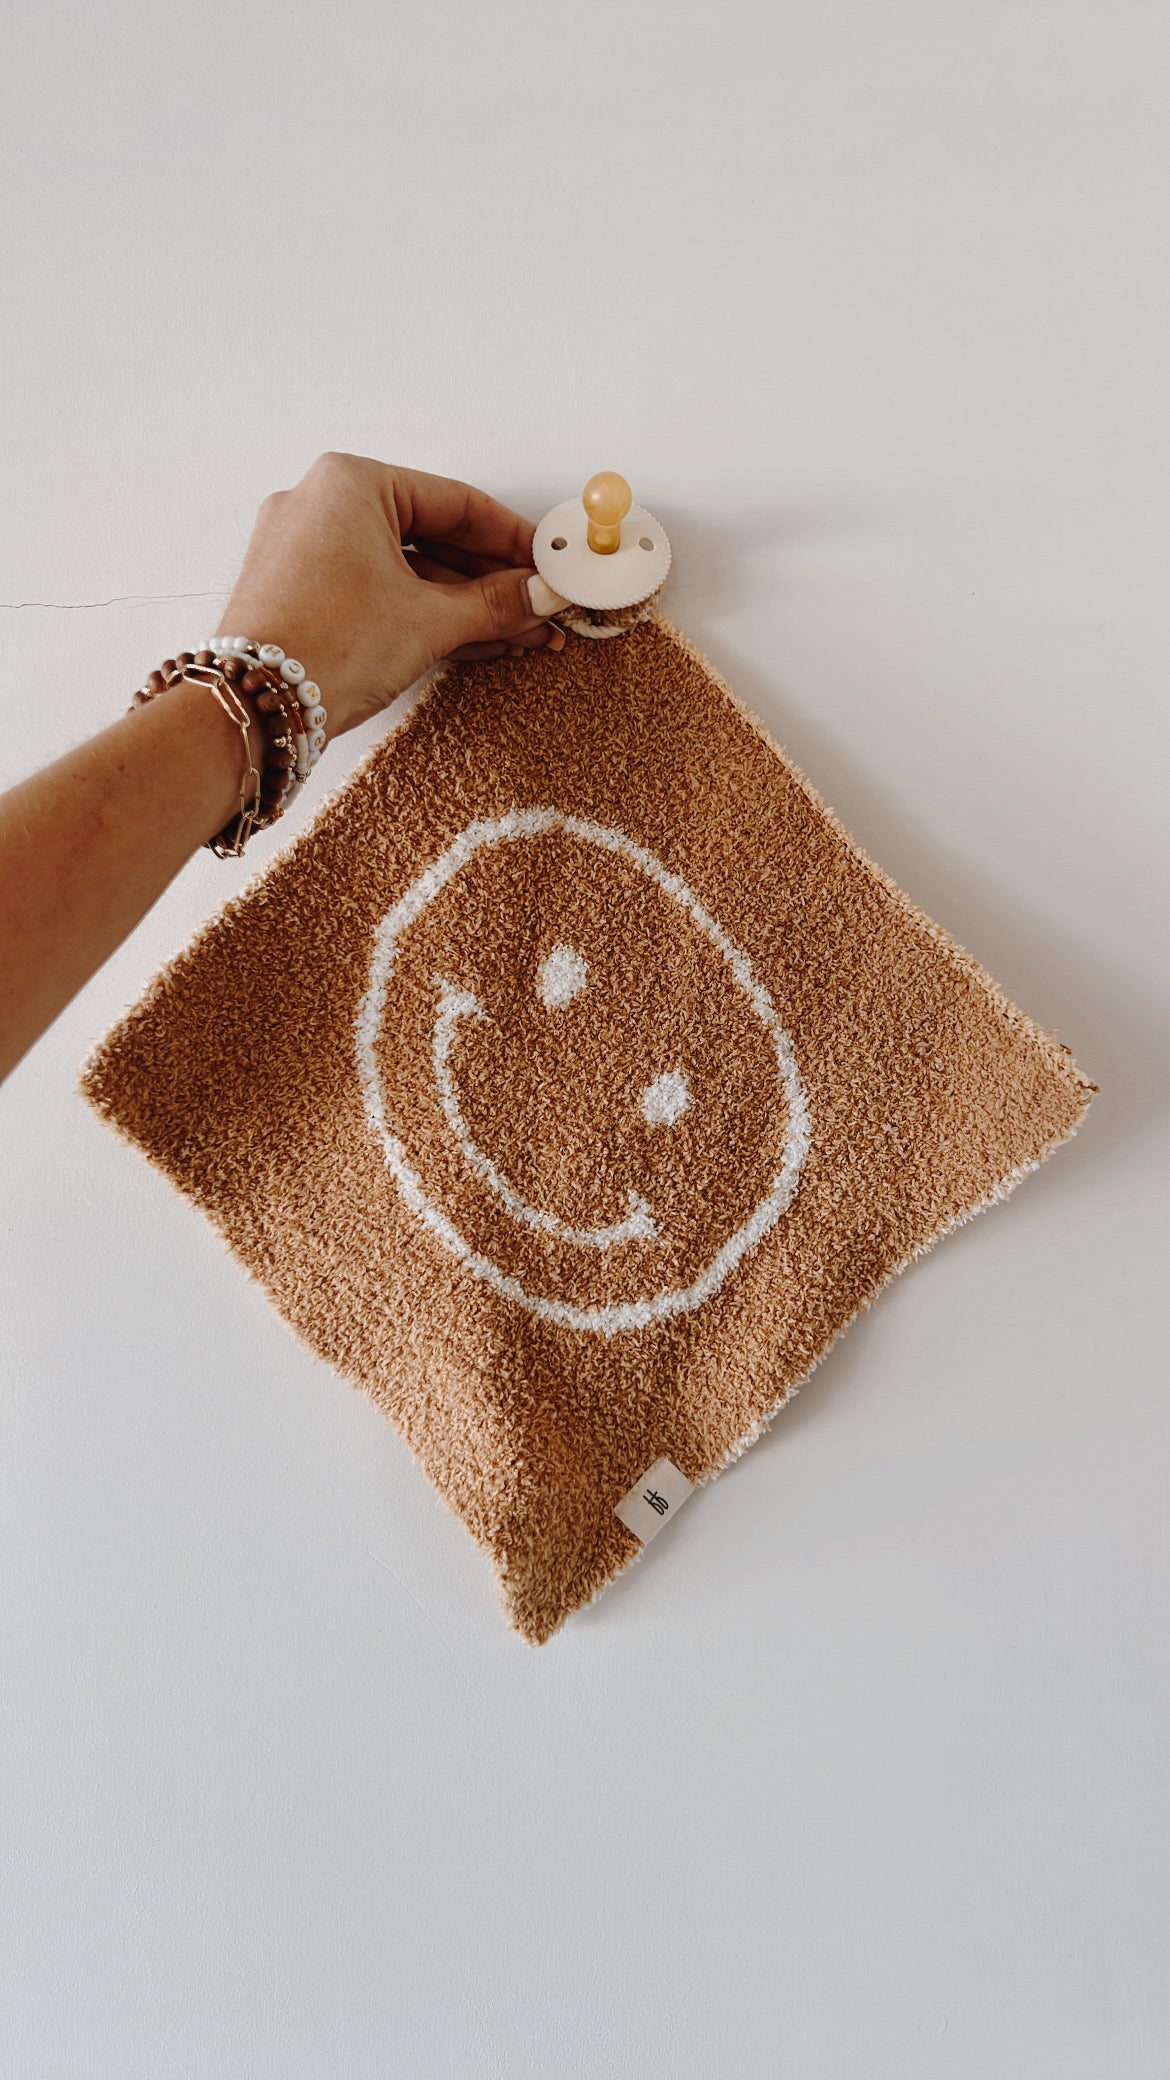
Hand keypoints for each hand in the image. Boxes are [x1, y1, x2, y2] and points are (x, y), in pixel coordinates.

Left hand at [219, 452, 565, 736]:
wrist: (255, 710)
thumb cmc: (322, 647)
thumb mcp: (430, 621)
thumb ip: (495, 603)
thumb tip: (538, 596)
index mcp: (350, 483)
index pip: (456, 502)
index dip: (512, 539)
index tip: (546, 564)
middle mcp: (321, 504)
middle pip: (431, 536)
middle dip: (490, 581)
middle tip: (536, 606)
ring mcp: (305, 548)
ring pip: (404, 568)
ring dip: (462, 604)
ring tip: (514, 633)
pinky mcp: (300, 591)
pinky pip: (375, 590)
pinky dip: (420, 613)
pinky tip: (471, 639)